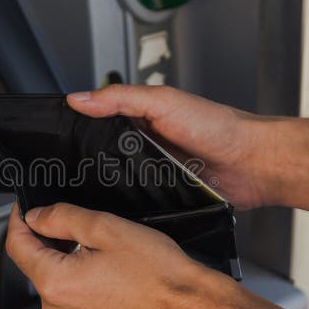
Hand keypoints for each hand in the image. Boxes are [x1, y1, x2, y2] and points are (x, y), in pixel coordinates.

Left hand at [5, 202, 237, 308]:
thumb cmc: (158, 274)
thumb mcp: (106, 228)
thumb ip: (62, 218)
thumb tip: (36, 217)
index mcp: (56, 284)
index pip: (17, 247)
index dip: (19, 221)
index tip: (25, 208)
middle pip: (36, 266)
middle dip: (48, 242)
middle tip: (75, 224)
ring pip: (56, 285)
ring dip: (66, 263)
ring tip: (100, 251)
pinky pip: (73, 303)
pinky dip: (81, 285)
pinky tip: (107, 274)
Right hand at [68, 85, 277, 208]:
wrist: (253, 164)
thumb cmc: (219, 127)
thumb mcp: (163, 102)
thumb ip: (121, 98)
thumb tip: (80, 98)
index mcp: (140, 117)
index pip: (97, 120)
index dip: (77, 128)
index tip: (55, 138)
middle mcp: (144, 145)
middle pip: (102, 155)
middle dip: (87, 165)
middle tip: (66, 174)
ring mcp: (153, 173)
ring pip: (116, 182)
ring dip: (107, 188)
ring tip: (88, 194)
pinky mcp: (162, 197)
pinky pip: (136, 204)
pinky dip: (129, 206)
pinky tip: (119, 210)